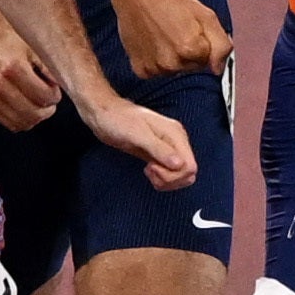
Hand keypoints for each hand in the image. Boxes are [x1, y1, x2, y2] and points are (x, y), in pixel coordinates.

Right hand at [0, 0, 57, 127]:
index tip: (55, 88)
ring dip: (34, 116)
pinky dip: (20, 119)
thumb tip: (60, 87)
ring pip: (20, 122)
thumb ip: (48, 68)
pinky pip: (6, 122)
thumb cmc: (7, 31)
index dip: (55, 95)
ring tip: (37, 102)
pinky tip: (25, 107)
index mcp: (12, 68)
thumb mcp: (33, 44)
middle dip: (47, 108)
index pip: (44, 97)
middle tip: (49, 97)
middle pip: (33, 114)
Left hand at [80, 89, 198, 191]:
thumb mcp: (137, 135)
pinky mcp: (158, 154)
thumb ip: (159, 149)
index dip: (173, 175)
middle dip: (169, 179)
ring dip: (165, 180)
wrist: (104, 114)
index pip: (190, 166)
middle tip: (149, 170)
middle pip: (188, 173)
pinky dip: (161, 178)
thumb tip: (179, 164)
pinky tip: (148, 171)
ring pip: (180, 175)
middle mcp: (175, 142)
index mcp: (175, 134)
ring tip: (148, 171)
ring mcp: (168, 148)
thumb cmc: (118, 120)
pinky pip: (170, 173)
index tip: (153, 167)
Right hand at [103, 0, 231, 80]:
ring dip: (171, 57)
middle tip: (176, 31)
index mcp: (190, 50)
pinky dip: (155, 61)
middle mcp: (171, 64)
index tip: (191, 29)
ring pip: (173, 70)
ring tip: (163, 35)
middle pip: (191, 67)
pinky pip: (156, 72)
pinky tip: (153, 43)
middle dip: (188, 52)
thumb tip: (219, 68)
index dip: (202, 43)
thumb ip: (221, 45)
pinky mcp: (140, 70)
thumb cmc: (170, 1)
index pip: (207, 60)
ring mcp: (154, 68)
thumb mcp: (207, 16)